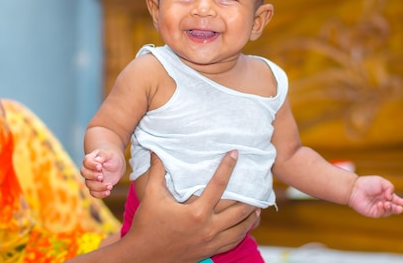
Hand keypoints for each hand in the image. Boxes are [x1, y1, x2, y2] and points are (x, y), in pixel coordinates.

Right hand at [81, 149, 125, 197]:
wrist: (116, 166)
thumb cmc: (111, 158)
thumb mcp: (109, 154)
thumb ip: (103, 155)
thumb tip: (97, 159)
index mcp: (90, 159)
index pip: (86, 162)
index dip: (91, 165)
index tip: (100, 167)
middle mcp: (88, 170)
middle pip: (84, 173)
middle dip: (92, 176)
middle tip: (102, 176)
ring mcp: (91, 179)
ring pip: (89, 185)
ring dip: (99, 186)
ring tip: (110, 185)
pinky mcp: (95, 187)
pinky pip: (93, 193)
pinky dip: (100, 194)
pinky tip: (108, 192)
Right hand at [124, 151, 259, 262]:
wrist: (144, 256)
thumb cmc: (147, 224)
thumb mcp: (152, 196)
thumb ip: (157, 172)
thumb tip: (156, 151)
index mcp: (196, 212)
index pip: (218, 185)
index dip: (228, 167)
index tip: (235, 153)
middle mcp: (208, 228)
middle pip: (239, 210)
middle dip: (251, 196)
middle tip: (257, 182)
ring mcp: (211, 242)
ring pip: (242, 228)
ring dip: (251, 215)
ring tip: (257, 204)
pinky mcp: (210, 251)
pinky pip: (234, 241)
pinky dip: (244, 231)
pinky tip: (246, 223)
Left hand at [348, 175, 402, 216]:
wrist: (354, 188)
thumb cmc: (367, 183)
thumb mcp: (381, 182)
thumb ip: (390, 187)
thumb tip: (391, 197)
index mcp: (386, 195)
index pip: (396, 200)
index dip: (399, 201)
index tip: (401, 202)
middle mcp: (383, 202)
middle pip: (394, 208)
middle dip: (398, 208)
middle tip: (399, 208)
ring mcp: (378, 208)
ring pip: (389, 212)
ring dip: (391, 209)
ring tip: (387, 204)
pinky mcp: (373, 212)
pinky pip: (381, 213)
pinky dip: (382, 210)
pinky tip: (380, 204)